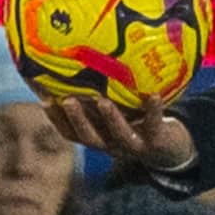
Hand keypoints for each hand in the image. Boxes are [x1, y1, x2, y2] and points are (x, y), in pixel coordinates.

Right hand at [44, 94, 196, 169]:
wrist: (170, 149)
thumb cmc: (137, 123)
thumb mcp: (118, 113)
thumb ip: (100, 97)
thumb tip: (82, 64)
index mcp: (99, 138)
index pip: (71, 133)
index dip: (57, 119)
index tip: (44, 99)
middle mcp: (112, 145)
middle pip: (90, 137)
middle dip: (77, 119)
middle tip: (67, 100)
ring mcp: (134, 145)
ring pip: (119, 134)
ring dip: (110, 118)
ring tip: (102, 100)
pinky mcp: (156, 140)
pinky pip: (154, 124)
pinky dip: (154, 110)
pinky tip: (153, 95)